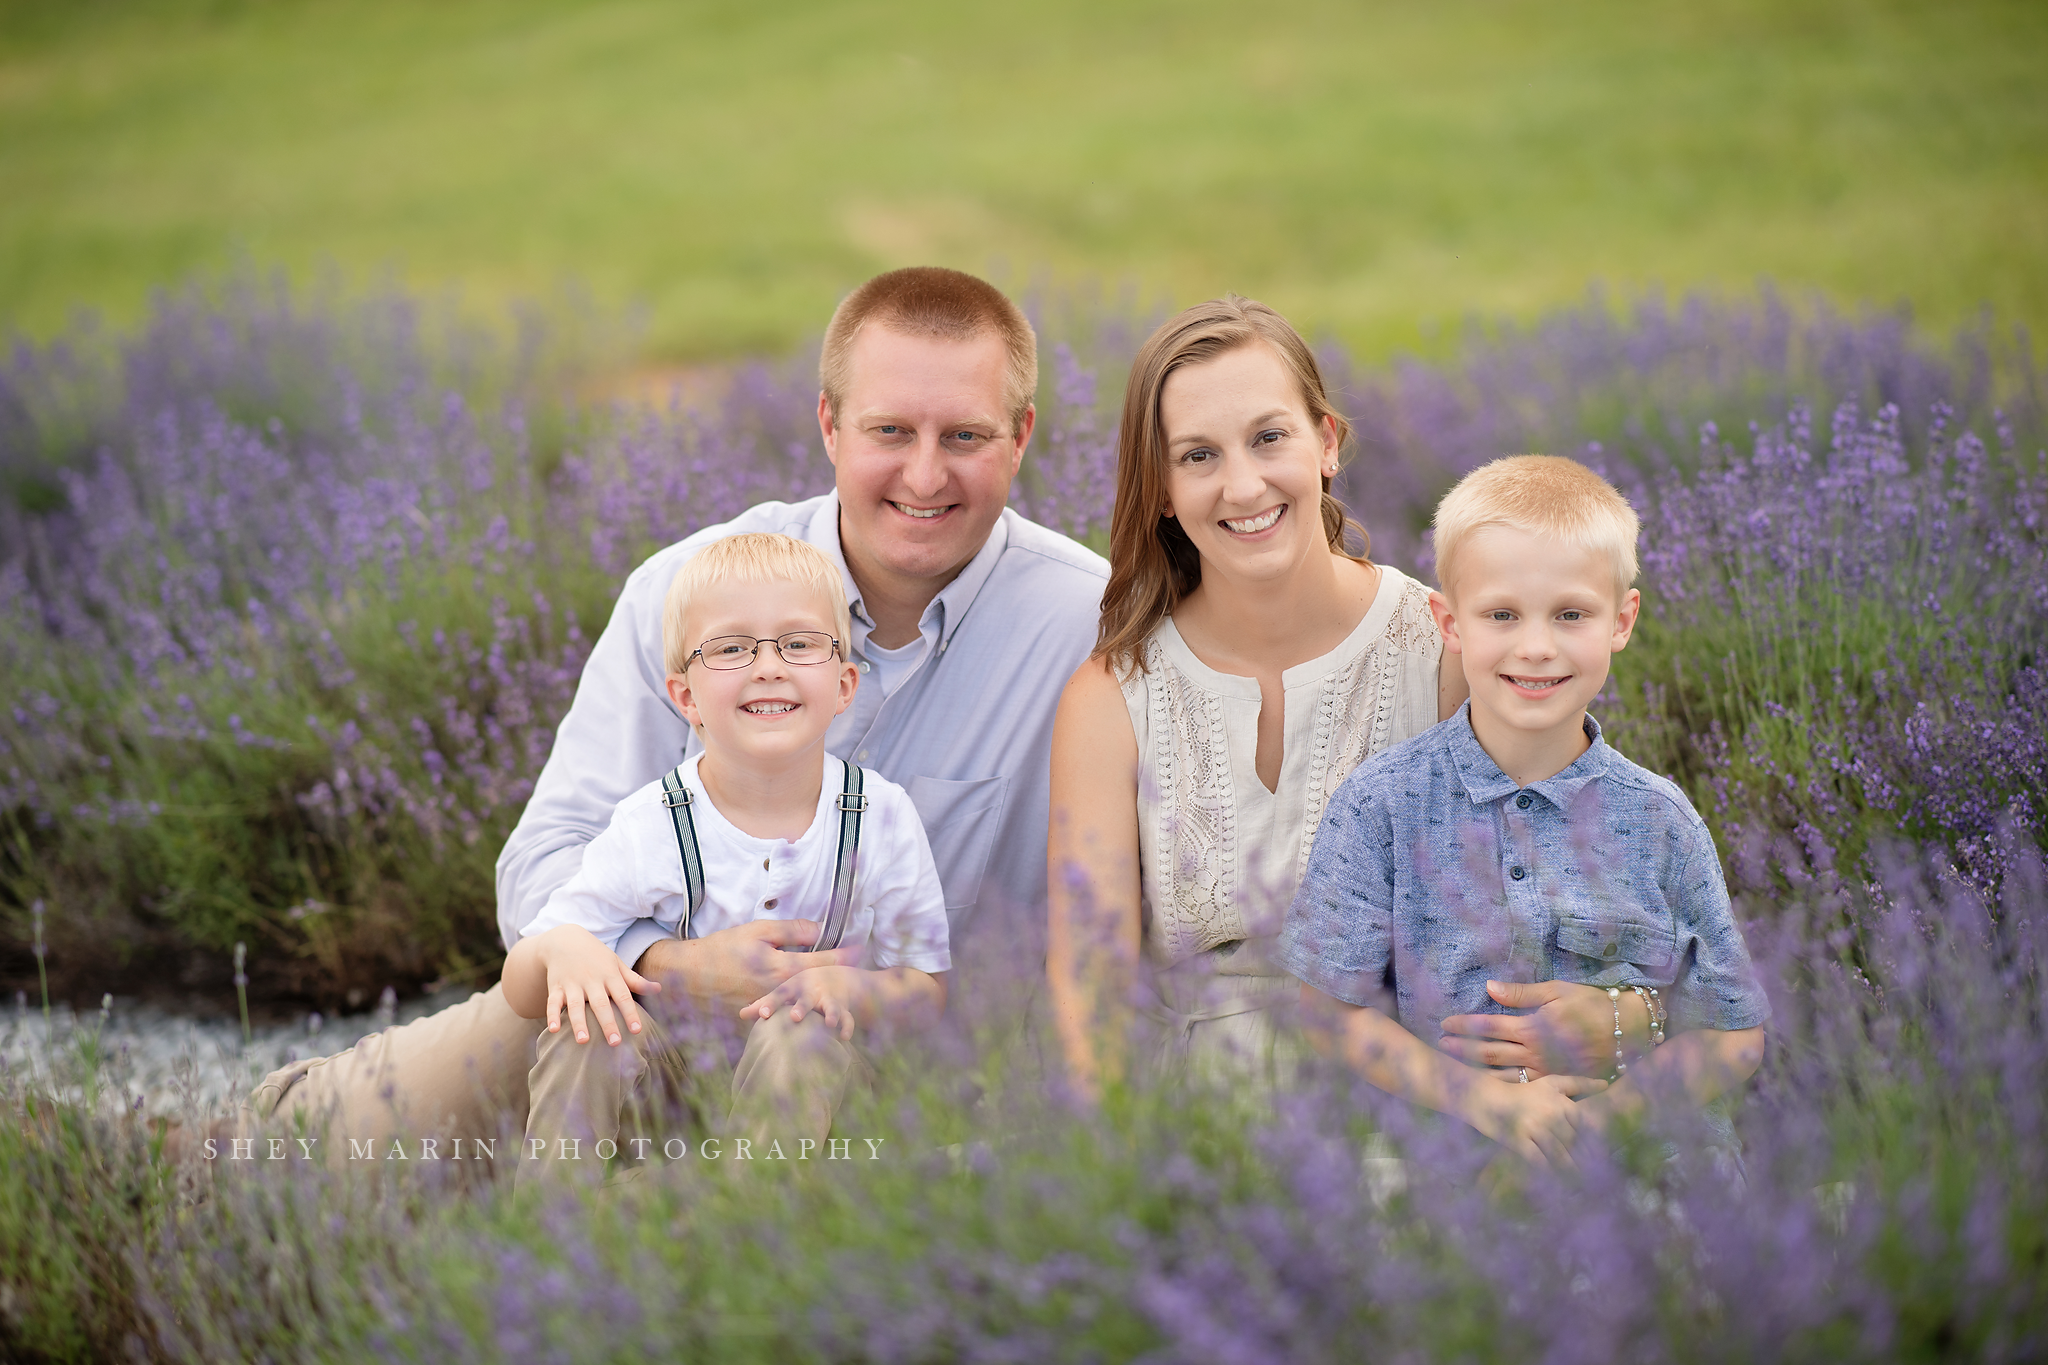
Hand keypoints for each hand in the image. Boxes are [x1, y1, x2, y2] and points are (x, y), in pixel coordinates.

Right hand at [534, 925, 660, 1045]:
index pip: (623, 996)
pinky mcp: (556, 987)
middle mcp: (591, 980)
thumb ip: (635, 980)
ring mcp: (572, 984)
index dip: (630, 1013)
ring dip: (579, 1023)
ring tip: (584, 1041)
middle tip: (615, 1043)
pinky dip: (552, 1015)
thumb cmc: (596, 956)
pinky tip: (553, 1030)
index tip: (637, 1030)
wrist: (565, 939)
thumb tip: (659, 989)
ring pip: (576, 1005)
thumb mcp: (617, 964)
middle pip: (601, 1004)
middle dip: (608, 1024)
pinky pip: (553, 1002)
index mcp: (610, 976)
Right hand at [635, 919, 862, 1013]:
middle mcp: (780, 992)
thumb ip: (792, 930)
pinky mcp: (758, 1017)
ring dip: (821, 997)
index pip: (823, 963)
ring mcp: (770, 1008)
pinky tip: (806, 1006)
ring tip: (838, 993)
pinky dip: (797, 1008)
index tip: (860, 949)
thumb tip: (820, 929)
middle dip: (838, 979)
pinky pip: (783, 1013)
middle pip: (818, 987)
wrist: (689, 975)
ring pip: (803, 1003)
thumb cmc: (723, 948)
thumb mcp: (758, 931)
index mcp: (782, 969)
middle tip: (856, 971)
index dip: (844, 956)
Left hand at [741, 965, 866, 1040]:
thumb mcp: (785, 991)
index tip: (762, 1015)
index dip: (771, 1004)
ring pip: (829, 1006)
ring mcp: (827, 998)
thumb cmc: (802, 988)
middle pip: (805, 999)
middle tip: (795, 1017)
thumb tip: (740, 1014)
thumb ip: (764, 1003)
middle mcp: (810, 992)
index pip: (779, 995)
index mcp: (793, 987)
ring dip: (830, 1014)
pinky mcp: (842, 1007)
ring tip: (829, 1023)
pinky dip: (847, 1026)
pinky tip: (845, 1037)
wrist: (837, 975)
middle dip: (801, 1007)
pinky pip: (847, 1017)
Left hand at [1437, 979, 1636, 1077]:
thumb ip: (1521, 994)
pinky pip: (1526, 1089)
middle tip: (1440, 1048)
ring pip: (1504, 1076)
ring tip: (1455, 1070)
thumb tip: (1488, 987)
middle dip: (1462, 1051)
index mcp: (1533, 1028)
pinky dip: (1504, 1088)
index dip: (1464, 1026)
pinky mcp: (1558, 1085)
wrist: (1630, 1032)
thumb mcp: (1557, 992)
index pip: (1489, 1027)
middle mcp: (1536, 1054)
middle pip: (1489, 1054)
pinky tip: (1489, 1089)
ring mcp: (1546, 1073)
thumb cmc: (1593, 1006)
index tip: (1444, 1024)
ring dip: (1477, 1072)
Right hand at [1460, 1072, 1609, 1168]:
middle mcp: (1551, 1115)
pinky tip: (1555, 1183)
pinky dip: (1548, 1173)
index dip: (1593, 1147)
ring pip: (1559, 1155)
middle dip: (1583, 1162)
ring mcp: (1535, 1128)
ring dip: (1570, 1171)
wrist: (1487, 1098)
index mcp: (1563, 1103)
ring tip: (1578, 1185)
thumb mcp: (1552, 1083)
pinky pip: (1539, 1161)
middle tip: (1593, 1179)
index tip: (1599, 1161)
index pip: (1585, 1130)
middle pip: (1573, 1145)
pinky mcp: (1519, 1141)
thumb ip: (1579, 1084)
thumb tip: (1606, 1085)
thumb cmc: (1524, 1092)